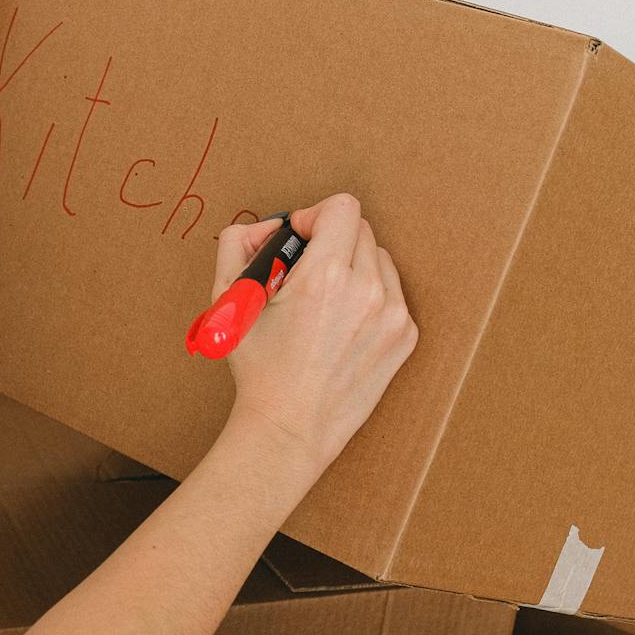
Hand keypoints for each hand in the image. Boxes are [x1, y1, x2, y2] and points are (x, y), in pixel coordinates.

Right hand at [213, 193, 418, 482]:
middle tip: (303, 275)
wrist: (290, 427)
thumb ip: (236, 245)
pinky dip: (369, 297)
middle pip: (361, 230)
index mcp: (325, 276)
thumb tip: (264, 228)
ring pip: (379, 259)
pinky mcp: (405, 336)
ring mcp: (393, 314)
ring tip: (324, 302)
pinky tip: (341, 324)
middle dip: (330, 242)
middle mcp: (367, 290)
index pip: (342, 208)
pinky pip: (391, 292)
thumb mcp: (229, 301)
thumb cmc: (258, 369)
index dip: (314, 216)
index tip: (299, 239)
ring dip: (352, 267)